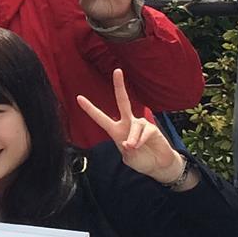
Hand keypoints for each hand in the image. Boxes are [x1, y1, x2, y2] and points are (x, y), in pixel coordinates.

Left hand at [75, 69, 185, 183]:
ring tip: (132, 148)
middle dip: (120, 86)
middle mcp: (128, 123)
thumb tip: (127, 142)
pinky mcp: (152, 128)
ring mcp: (140, 124)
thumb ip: (126, 151)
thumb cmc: (141, 160)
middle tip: (117, 71)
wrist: (158, 165)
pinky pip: (144, 131)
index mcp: (116, 130)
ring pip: (134, 125)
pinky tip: (140, 146)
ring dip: (132, 139)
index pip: (101, 118)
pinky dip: (140, 140)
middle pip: (123, 101)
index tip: (79, 98)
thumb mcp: (128, 158)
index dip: (90, 109)